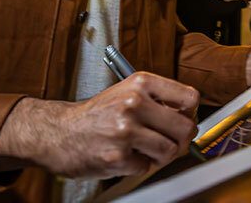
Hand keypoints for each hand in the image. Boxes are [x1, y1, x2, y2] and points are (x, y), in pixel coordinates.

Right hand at [0, 73, 198, 179]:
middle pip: (185, 127)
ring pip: (170, 150)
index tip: (185, 119)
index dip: (191, 113)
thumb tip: (190, 115)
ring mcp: (126, 130)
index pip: (190, 97)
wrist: (60, 132)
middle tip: (172, 142)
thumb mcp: (128, 91)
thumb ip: (158, 98)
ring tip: (147, 150)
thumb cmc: (97, 113)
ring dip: (161, 155)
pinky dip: (139, 166)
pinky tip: (126, 156)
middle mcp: (135, 103)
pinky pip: (146, 167)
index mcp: (141, 82)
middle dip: (181, 139)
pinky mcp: (117, 156)